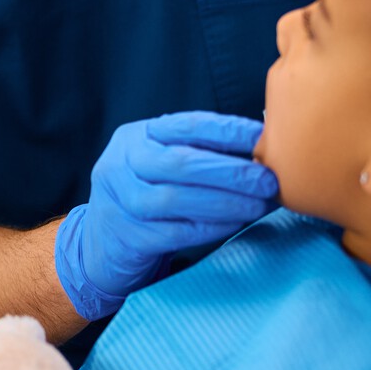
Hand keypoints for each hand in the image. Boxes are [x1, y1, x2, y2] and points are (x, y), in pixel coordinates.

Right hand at [55, 112, 278, 320]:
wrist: (102, 243)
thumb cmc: (147, 195)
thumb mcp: (161, 162)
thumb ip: (200, 152)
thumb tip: (263, 148)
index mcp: (136, 137)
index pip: (186, 126)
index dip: (228, 130)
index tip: (264, 138)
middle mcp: (122, 164)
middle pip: (180, 163)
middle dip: (231, 171)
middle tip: (268, 181)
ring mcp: (120, 201)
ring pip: (176, 199)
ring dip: (225, 202)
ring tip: (259, 205)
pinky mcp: (129, 237)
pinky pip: (175, 232)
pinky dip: (211, 227)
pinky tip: (235, 224)